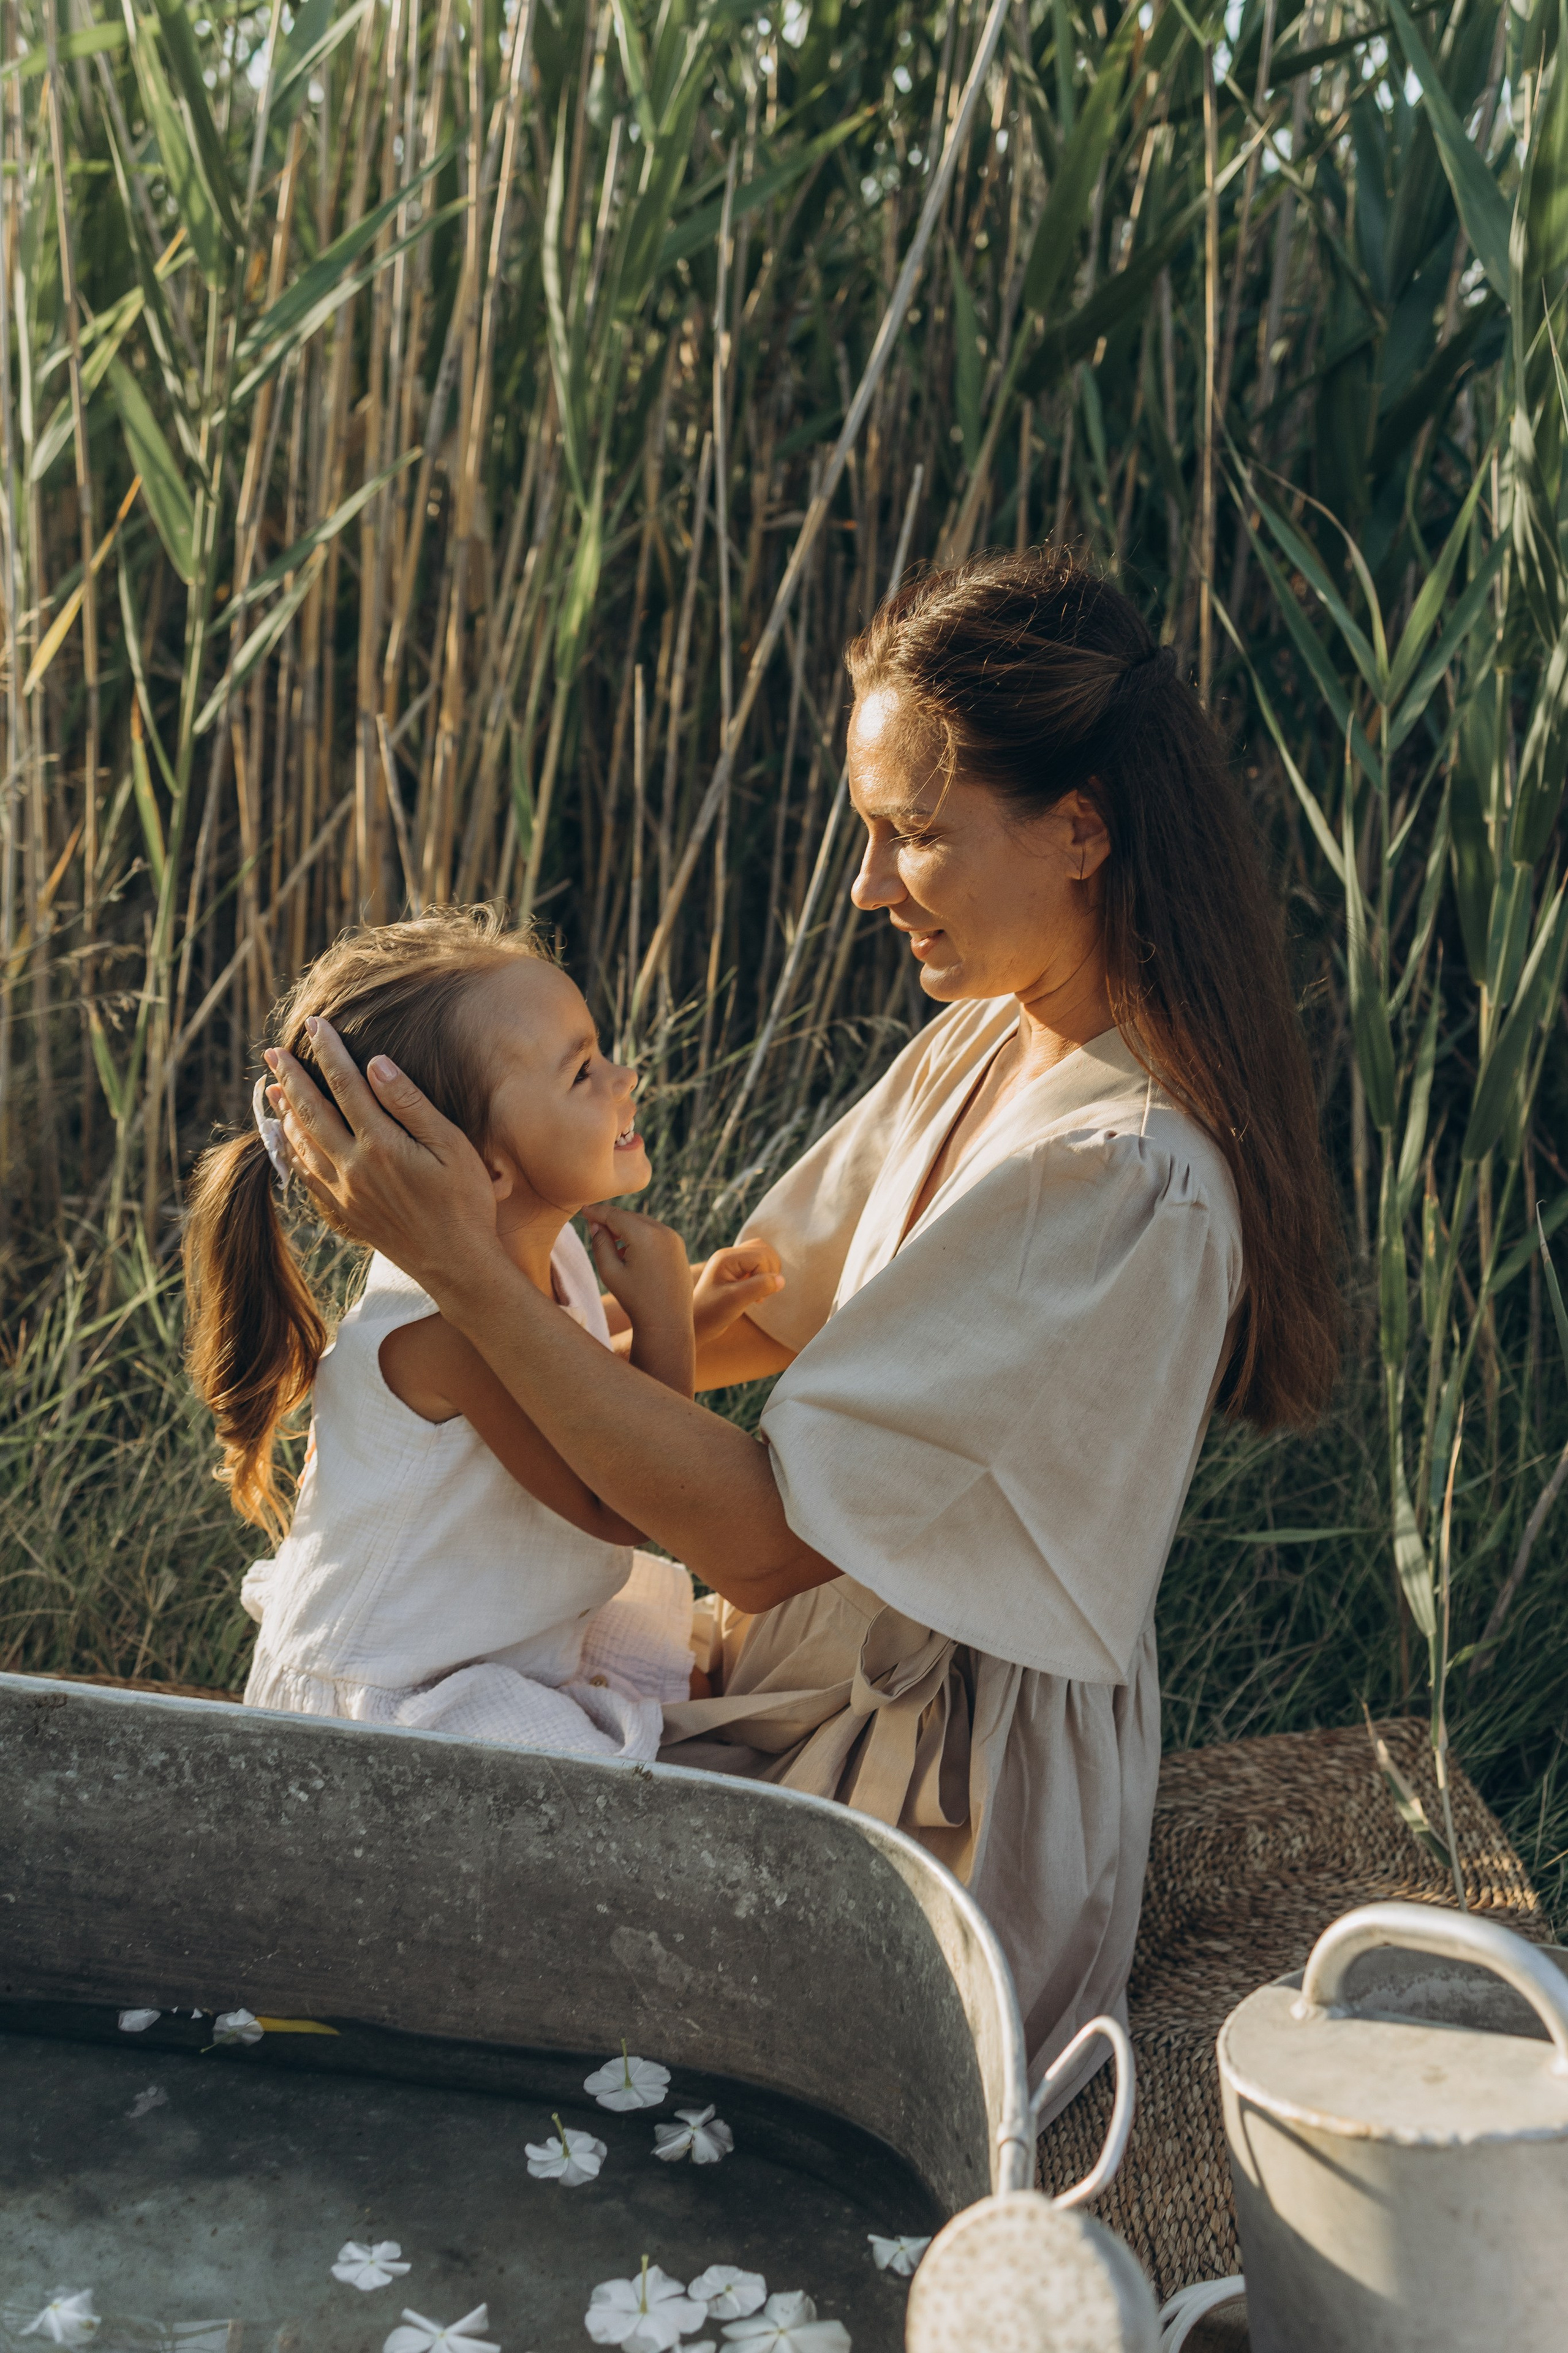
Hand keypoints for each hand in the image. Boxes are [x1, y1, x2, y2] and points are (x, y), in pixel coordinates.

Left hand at [264, 1018, 500, 1293]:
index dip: (329, 1051)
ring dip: (284, 1112)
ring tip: (271, 1089)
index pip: (346, 1085)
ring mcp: (344, 1193)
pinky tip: (287, 1140)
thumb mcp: (450, 1146)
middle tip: (272, 1052)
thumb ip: (410, 1104)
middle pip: (311, 1112)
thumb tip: (376, 1065)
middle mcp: (353, 1167)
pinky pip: (305, 1175)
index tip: (315, 1024)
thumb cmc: (465, 1201)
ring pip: (301, 1144)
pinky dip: (291, 1151)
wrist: (457, 1265)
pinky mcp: (344, 1213)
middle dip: (291, 1077)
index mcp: (381, 1144)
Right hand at [582, 1201, 694, 1338]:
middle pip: (630, 1216)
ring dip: (626, 1227)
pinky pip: (655, 1233)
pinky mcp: (679, 1246)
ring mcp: (674, 1238)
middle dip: (611, 1219)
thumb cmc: (636, 1299)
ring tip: (611, 1243)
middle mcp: (663, 1231)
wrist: (667, 1321)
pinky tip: (629, 1252)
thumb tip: (596, 1225)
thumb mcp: (610, 1272)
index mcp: (645, 1235)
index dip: (597, 1211)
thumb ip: (600, 1244)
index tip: (583, 1210)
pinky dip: (640, 1235)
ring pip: (643, 1223)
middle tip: (592, 1226)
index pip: (615, 1215)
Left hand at [692, 1240, 784, 1344]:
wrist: (696, 1325)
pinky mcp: (737, 1272)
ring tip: (758, 1293)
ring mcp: (733, 1263)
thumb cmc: (712, 1313)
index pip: (761, 1257)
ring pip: (763, 1255)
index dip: (765, 1276)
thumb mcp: (737, 1300)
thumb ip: (760, 1286)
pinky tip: (756, 1294)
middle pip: (764, 1250)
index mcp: (726, 1258)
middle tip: (760, 1294)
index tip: (757, 1297)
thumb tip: (781, 1280)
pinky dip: (764, 1277)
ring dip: (768, 1274)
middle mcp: (729, 1256)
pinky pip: (759, 1265)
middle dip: (769, 1272)